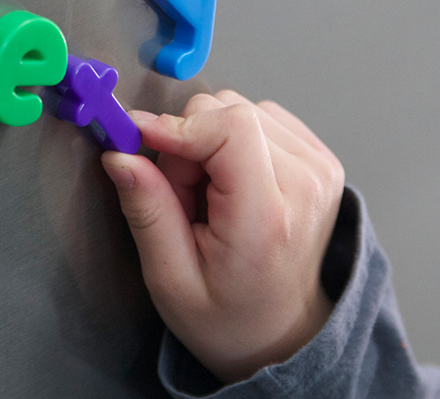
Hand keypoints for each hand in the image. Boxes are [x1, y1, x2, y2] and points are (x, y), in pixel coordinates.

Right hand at [101, 90, 344, 383]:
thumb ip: (147, 211)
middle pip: (228, 111)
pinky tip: (233, 183)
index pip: (230, 127)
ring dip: (211, 143)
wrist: (282, 333)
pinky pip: (262, 116)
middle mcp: (304, 184)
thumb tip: (119, 155)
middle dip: (189, 144)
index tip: (140, 138)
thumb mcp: (169, 278)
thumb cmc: (226, 316)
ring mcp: (319, 168)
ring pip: (240, 107)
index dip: (178, 125)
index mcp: (266, 217)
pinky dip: (235, 141)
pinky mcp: (319, 158)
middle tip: (185, 198)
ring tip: (211, 196)